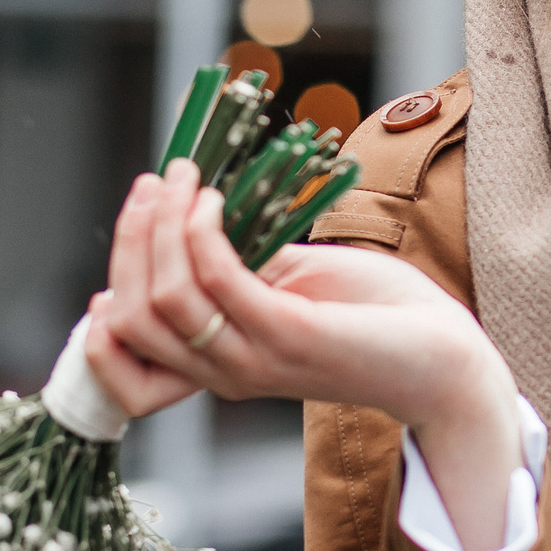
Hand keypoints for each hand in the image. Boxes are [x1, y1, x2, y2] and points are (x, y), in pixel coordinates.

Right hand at [88, 160, 524, 548]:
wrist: (443, 357)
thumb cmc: (374, 316)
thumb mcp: (292, 286)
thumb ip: (242, 266)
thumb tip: (197, 219)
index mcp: (215, 366)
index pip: (119, 353)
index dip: (107, 294)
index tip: (131, 225)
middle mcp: (222, 372)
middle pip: (130, 316)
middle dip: (131, 239)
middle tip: (154, 181)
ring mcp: (253, 359)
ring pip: (163, 299)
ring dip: (161, 227)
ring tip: (182, 177)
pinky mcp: (289, 336)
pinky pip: (219, 281)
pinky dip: (204, 232)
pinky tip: (215, 199)